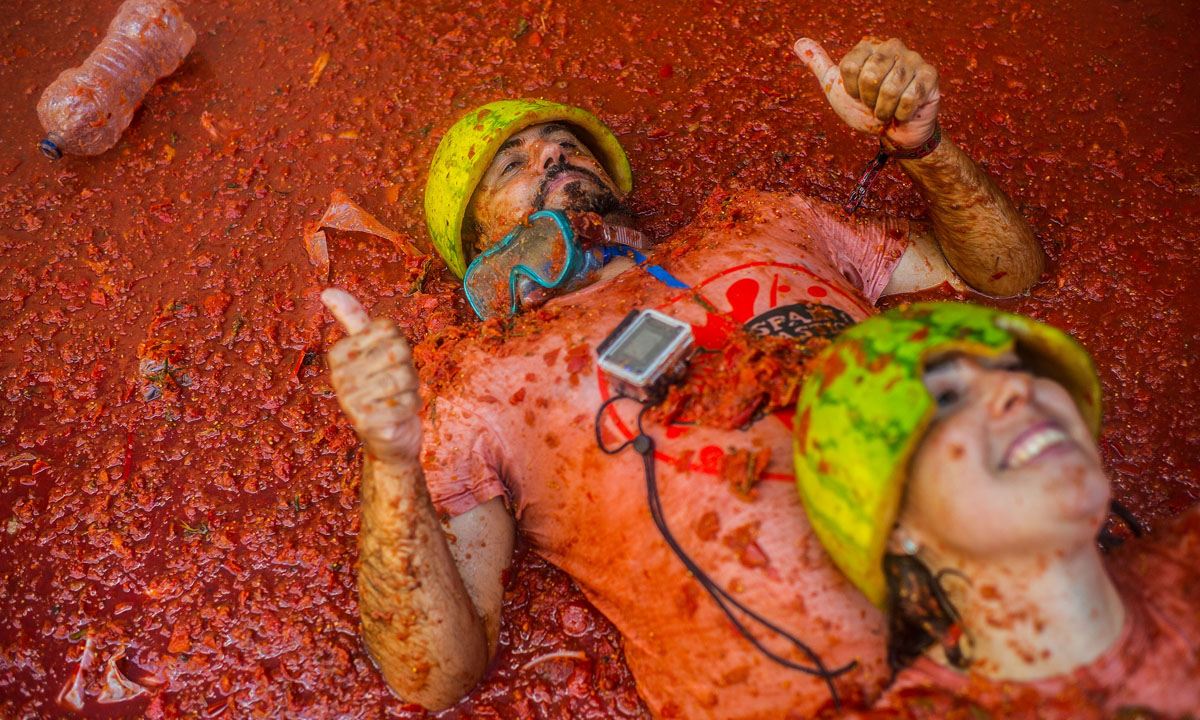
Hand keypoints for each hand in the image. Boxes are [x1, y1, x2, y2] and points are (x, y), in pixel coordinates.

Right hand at [322, 288, 422, 463]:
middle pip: (399, 352)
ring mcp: (351, 402)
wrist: (388, 437)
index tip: (388, 361)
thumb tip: (327, 290)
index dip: (400, 343)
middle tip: (397, 383)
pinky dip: (412, 407)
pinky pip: (408, 403)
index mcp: (339, 354)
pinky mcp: (368, 424)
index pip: (388, 329)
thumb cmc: (382, 388)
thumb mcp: (369, 351)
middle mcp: (340, 377)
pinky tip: (399, 414)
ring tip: (398, 397)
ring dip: (412, 389)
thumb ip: (353, 320)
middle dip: (408, 368)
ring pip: (404, 377)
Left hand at [794, 37, 939, 149]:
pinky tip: (904, 112)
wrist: (895, 132)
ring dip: (884, 110)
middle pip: (869, 75)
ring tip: (888, 111)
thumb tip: (798, 43)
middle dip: (868, 101)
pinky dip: (901, 114)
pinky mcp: (931, 75)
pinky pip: (909, 98)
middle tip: (874, 105)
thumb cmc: (866, 108)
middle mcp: (892, 47)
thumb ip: (820, 65)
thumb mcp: (837, 87)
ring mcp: (914, 59)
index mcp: (869, 47)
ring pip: (890, 89)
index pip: (850, 65)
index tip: (858, 95)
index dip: (851, 90)